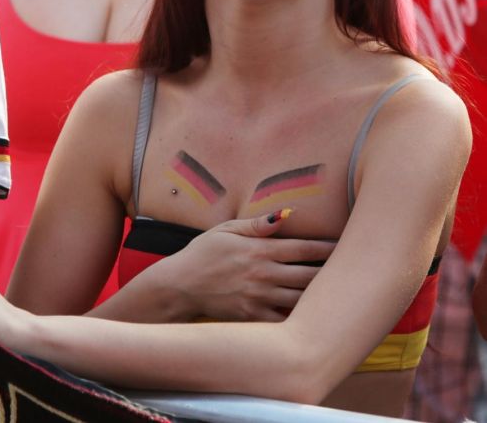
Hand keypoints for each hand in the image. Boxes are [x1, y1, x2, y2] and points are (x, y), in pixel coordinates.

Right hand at [158, 212, 334, 321]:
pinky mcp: (253, 317)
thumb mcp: (226, 230)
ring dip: (322, 295)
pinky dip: (300, 316)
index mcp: (259, 250)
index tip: (347, 244)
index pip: (303, 247)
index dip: (328, 246)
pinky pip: (284, 319)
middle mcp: (263, 274)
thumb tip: (286, 215)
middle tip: (354, 269)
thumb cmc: (203, 254)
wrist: (180, 286)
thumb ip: (257, 224)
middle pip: (309, 274)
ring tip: (342, 292)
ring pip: (301, 298)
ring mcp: (259, 298)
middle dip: (333, 272)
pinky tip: (314, 314)